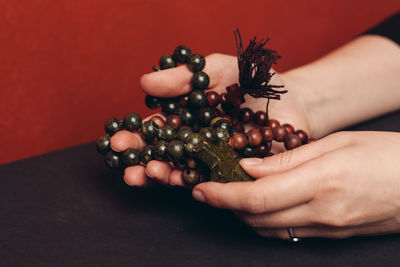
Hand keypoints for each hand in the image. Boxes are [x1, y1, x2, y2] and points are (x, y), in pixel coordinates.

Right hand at [111, 53, 310, 186]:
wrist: (294, 101)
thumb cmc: (253, 82)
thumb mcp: (219, 69)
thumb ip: (186, 77)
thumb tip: (145, 81)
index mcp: (186, 117)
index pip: (154, 129)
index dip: (134, 135)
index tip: (116, 140)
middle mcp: (194, 140)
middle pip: (162, 153)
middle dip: (141, 159)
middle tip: (126, 164)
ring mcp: (211, 159)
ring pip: (180, 170)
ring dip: (161, 174)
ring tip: (148, 172)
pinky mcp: (230, 173)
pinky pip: (209, 180)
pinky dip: (192, 182)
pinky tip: (177, 180)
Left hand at [192, 131, 399, 238]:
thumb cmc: (386, 155)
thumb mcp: (337, 143)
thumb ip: (289, 159)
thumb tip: (250, 167)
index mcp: (322, 182)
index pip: (257, 197)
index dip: (223, 196)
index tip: (201, 188)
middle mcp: (321, 213)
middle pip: (256, 218)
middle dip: (225, 205)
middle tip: (209, 188)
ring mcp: (327, 229)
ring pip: (268, 229)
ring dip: (242, 214)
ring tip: (230, 193)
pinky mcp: (331, 236)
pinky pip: (287, 233)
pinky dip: (264, 220)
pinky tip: (259, 204)